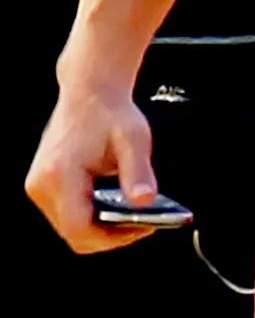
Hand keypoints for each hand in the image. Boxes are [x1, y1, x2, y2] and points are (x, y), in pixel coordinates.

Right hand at [25, 81, 159, 252]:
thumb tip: (145, 202)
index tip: (141, 228)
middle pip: (73, 232)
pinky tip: (113, 205)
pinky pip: (65, 212)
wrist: (89, 88)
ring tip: (131, 217)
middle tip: (141, 224)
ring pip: (69, 225)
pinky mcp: (41, 184)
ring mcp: (38, 185)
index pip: (79, 229)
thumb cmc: (110, 111)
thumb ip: (138, 173)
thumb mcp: (133, 139)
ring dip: (98, 225)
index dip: (111, 238)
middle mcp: (41, 184)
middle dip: (108, 234)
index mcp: (60, 174)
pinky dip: (89, 213)